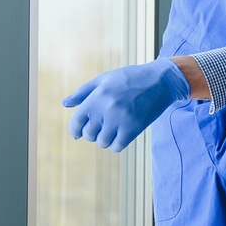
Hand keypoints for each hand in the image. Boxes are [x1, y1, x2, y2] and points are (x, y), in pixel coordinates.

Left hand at [63, 59, 191, 151]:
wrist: (160, 80)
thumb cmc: (129, 78)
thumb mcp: (104, 79)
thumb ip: (83, 92)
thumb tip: (65, 104)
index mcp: (96, 97)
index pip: (77, 121)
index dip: (75, 130)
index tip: (78, 133)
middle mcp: (106, 109)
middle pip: (89, 134)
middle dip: (92, 134)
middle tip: (101, 128)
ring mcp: (120, 119)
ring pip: (103, 142)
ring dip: (105, 139)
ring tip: (112, 130)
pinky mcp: (134, 128)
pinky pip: (117, 146)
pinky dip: (117, 144)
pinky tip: (121, 135)